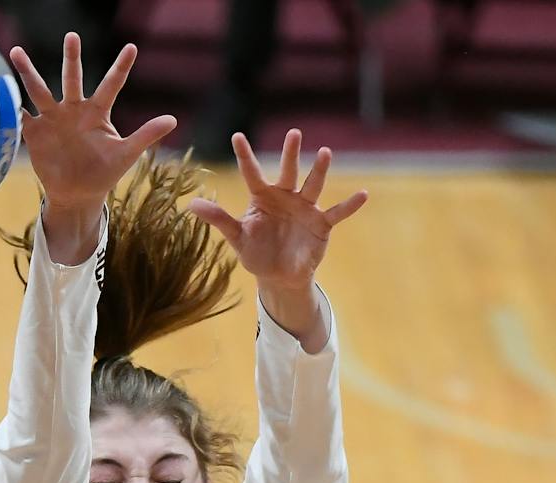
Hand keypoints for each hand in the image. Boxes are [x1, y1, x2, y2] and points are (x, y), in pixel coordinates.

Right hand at [8, 38, 175, 218]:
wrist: (77, 193)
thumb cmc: (103, 172)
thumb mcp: (126, 154)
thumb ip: (146, 135)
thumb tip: (173, 120)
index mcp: (97, 112)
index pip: (112, 85)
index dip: (121, 67)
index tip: (132, 47)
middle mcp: (73, 110)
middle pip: (72, 78)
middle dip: (71, 58)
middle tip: (72, 36)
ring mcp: (52, 120)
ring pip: (39, 91)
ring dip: (28, 73)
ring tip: (16, 52)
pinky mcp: (35, 134)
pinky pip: (21, 117)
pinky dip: (10, 108)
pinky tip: (0, 93)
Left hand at [187, 130, 366, 298]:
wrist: (279, 276)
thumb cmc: (256, 253)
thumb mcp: (237, 237)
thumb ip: (219, 219)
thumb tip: (191, 205)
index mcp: (262, 197)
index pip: (251, 173)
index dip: (244, 155)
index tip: (236, 136)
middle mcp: (285, 196)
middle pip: (287, 171)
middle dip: (290, 153)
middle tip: (293, 134)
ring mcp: (305, 208)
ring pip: (312, 185)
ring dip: (318, 171)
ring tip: (324, 152)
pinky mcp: (322, 224)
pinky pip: (337, 212)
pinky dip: (350, 205)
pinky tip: (363, 194)